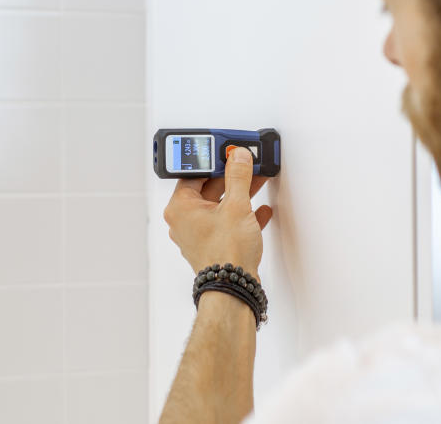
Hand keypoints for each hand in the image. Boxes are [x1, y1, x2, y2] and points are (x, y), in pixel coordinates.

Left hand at [163, 146, 273, 275]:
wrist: (234, 287)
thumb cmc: (225, 253)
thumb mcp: (236, 205)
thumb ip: (238, 176)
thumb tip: (237, 157)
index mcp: (180, 208)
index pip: (194, 174)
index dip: (213, 161)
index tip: (226, 152)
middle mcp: (184, 221)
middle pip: (208, 189)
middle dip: (231, 177)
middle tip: (245, 164)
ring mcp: (198, 235)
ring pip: (220, 206)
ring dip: (239, 194)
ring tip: (256, 180)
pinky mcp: (213, 245)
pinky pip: (227, 223)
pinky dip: (242, 215)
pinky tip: (260, 211)